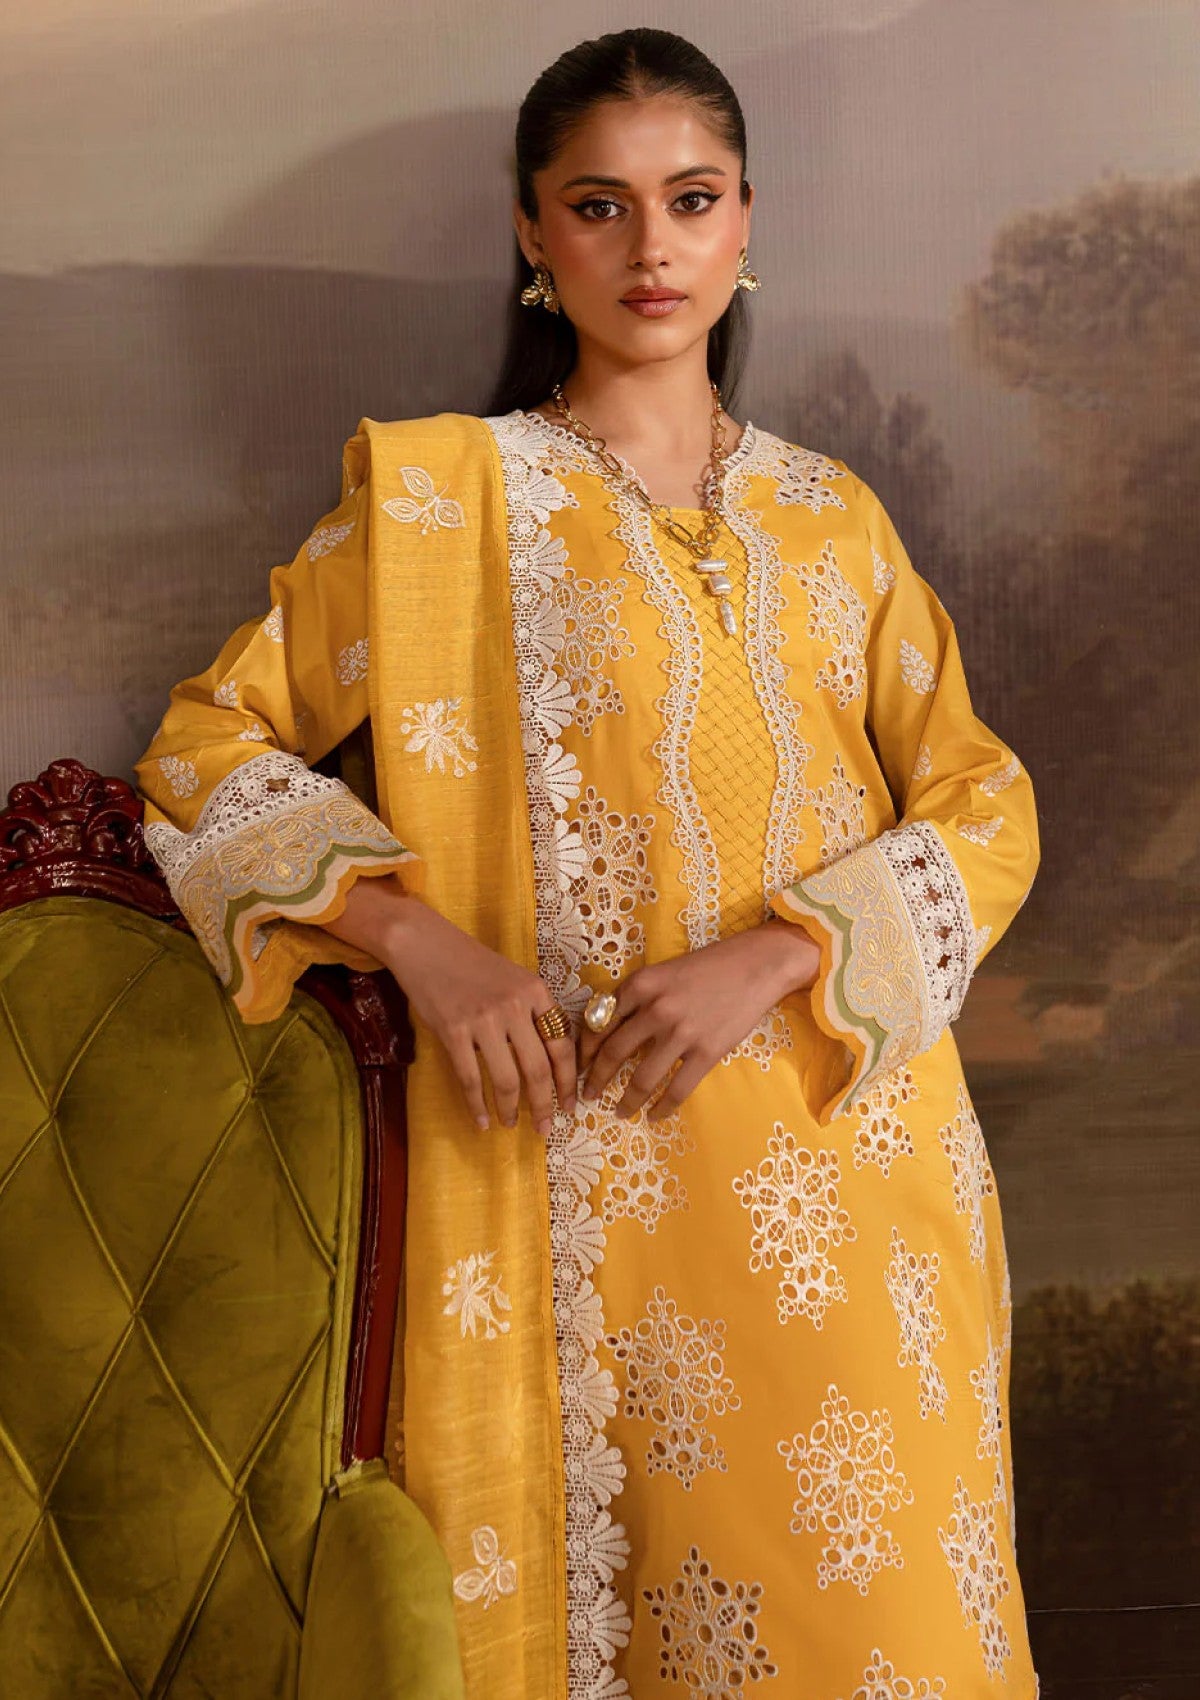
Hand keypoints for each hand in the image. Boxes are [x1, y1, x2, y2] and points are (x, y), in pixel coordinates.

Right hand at [323, 879, 575, 1134]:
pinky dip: (478, 1104)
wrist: (426, 945)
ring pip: (506, 1078)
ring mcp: (483, 1019)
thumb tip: (550, 1061)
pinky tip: (482, 1120)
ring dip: (511, 1109)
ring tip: (511, 1124)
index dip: (568, 1081)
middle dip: (545, 1105)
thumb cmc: (473, 964)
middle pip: (538, 1069)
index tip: (569, 1105)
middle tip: (545, 1128)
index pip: (562, 1045)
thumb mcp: (515, 979)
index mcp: (536, 992)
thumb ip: (533, 1013)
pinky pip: (471, 1078)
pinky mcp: (453, 1031)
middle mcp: (514, 1006)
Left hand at [577, 918, 820, 1120]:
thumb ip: (637, 997)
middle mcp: (656, 1009)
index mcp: (640, 984)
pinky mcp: (707, 1052)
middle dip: (596, 1079)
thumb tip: (608, 1028)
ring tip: (620, 1111)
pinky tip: (654, 1116)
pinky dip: (662, 1107)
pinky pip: (677, 1089)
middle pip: (614, 1053)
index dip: (585, 1050)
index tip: (579, 1066)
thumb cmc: (709, 966)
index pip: (599, 1023)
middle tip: (588, 1095)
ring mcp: (681, 1033)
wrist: (756, 965)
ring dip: (627, 1100)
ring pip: (642, 1078)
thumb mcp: (664, 971)